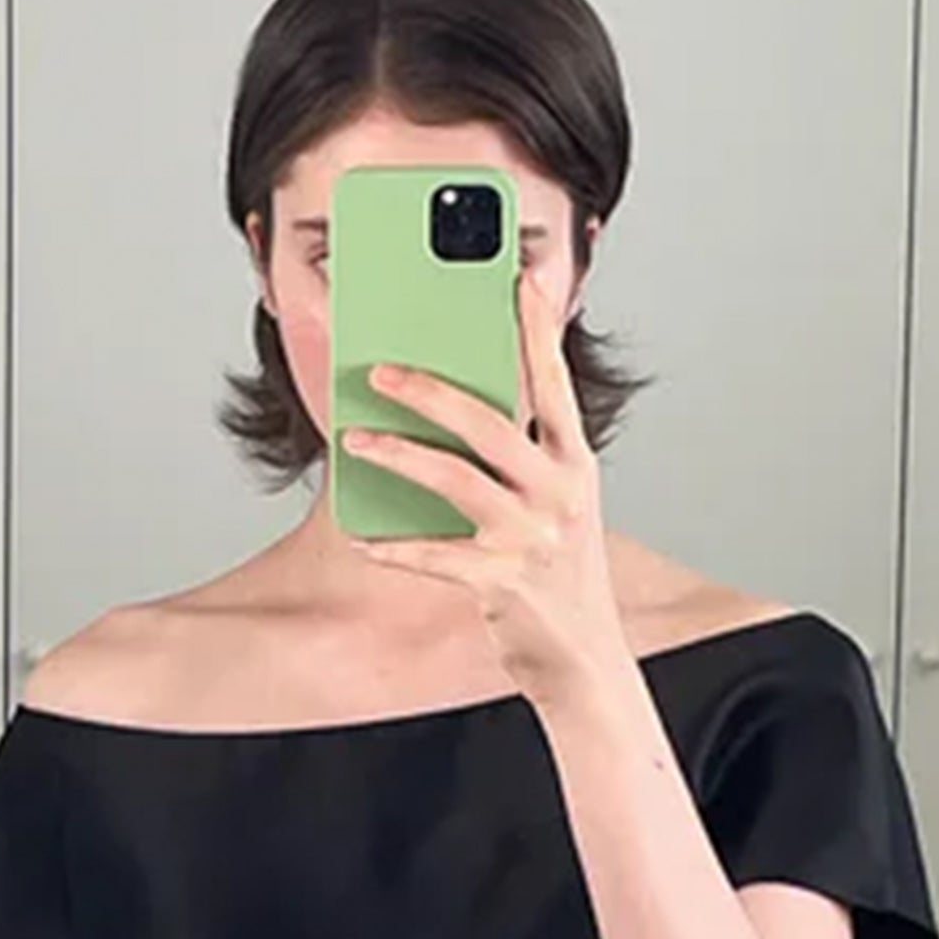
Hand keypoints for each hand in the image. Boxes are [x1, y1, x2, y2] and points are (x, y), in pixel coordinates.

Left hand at [337, 272, 632, 712]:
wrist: (584, 658)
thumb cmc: (560, 573)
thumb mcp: (557, 504)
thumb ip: (523, 457)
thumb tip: (459, 410)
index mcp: (574, 463)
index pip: (555, 383)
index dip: (537, 331)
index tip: (519, 280)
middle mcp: (558, 492)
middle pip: (487, 423)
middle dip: (429, 390)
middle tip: (382, 370)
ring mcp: (530, 536)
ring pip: (452, 478)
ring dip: (396, 454)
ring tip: (354, 440)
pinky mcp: (500, 581)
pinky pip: (433, 554)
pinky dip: (393, 546)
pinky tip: (363, 537)